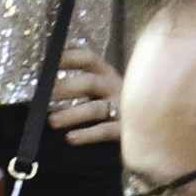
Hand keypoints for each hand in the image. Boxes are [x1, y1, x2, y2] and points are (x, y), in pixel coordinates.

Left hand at [46, 32, 123, 146]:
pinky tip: (71, 138)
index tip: (49, 61)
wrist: (151, 135)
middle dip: (66, 87)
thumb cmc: (118, 112)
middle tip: (45, 94)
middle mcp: (116, 89)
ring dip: (71, 114)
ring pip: (95, 108)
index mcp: (108, 75)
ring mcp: (124, 110)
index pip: (88, 59)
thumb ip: (80, 87)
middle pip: (90, 82)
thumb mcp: (102, 94)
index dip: (69, 57)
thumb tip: (46, 88)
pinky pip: (105, 131)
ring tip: (52, 121)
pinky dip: (87, 134)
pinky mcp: (127, 131)